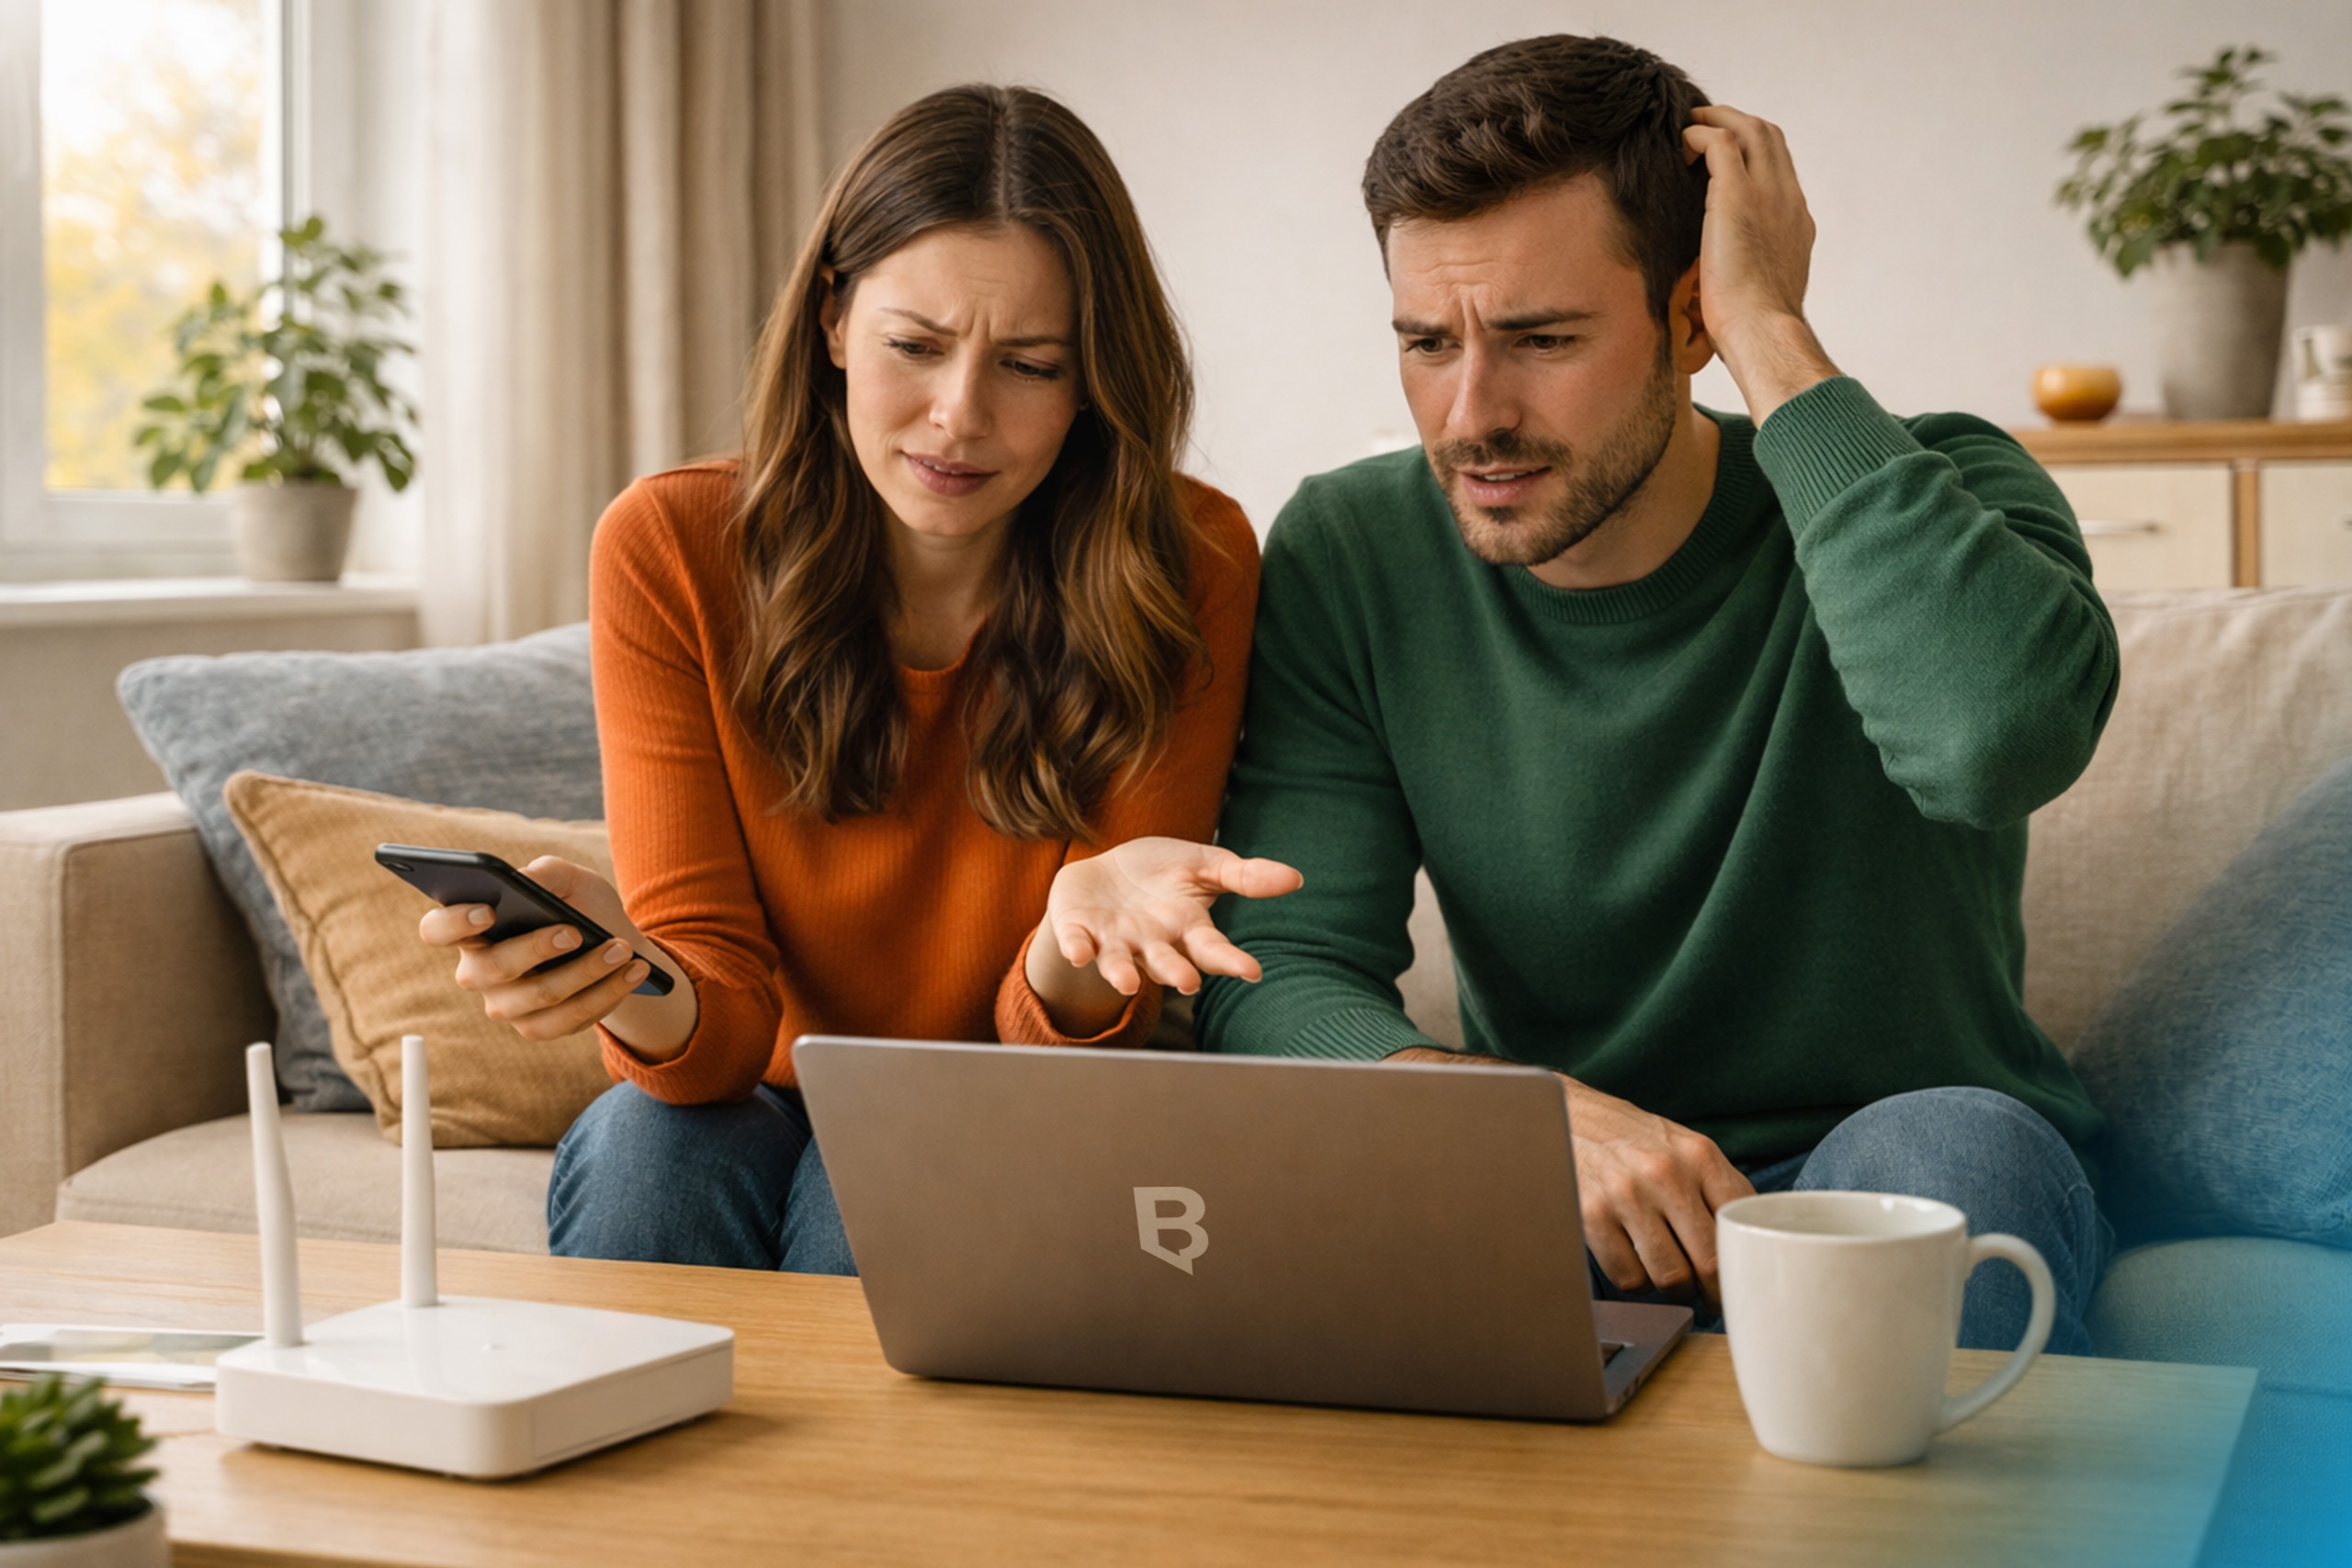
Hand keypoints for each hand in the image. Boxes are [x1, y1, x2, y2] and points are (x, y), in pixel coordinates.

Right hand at [416, 857, 659, 1042]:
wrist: (615, 944)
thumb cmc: (579, 906)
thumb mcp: (571, 880)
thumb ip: (548, 872)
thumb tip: (527, 879)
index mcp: (472, 928)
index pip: (436, 929)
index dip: (454, 922)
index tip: (489, 910)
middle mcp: (479, 971)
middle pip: (492, 968)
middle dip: (537, 949)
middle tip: (576, 932)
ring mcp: (505, 1004)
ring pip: (539, 995)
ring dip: (587, 972)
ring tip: (622, 950)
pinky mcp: (537, 1026)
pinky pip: (567, 1020)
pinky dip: (606, 994)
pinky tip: (634, 972)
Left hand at [1026, 837, 1301, 1035]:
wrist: (1104, 874)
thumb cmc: (1161, 873)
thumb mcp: (1204, 866)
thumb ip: (1244, 876)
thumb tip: (1296, 878)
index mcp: (1185, 928)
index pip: (1212, 947)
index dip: (1231, 960)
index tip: (1252, 971)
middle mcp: (1151, 942)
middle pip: (1166, 962)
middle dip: (1176, 972)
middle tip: (1189, 983)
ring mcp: (1114, 940)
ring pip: (1120, 963)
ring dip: (1122, 974)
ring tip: (1128, 984)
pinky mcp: (1079, 931)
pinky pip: (1077, 943)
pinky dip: (1077, 949)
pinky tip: (1079, 954)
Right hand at [1564, 1078, 1753, 1307]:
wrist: (1571, 1115)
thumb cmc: (1637, 1141)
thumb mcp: (1687, 1149)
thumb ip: (1721, 1190)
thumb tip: (1755, 1247)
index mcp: (1699, 1156)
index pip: (1739, 1228)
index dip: (1743, 1267)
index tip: (1739, 1282)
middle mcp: (1664, 1173)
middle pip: (1708, 1262)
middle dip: (1712, 1290)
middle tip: (1707, 1294)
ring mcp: (1625, 1194)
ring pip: (1670, 1278)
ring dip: (1673, 1288)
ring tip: (1669, 1275)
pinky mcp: (1591, 1215)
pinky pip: (1629, 1278)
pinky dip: (1636, 1281)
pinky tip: (1635, 1261)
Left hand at [1680, 104, 1839, 422]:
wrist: (1763, 333)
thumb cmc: (1754, 329)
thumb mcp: (1758, 293)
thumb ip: (1747, 274)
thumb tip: (1719, 284)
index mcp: (1796, 223)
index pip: (1780, 170)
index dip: (1752, 155)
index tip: (1724, 159)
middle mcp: (1788, 200)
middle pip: (1771, 138)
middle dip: (1737, 122)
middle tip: (1704, 125)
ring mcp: (1768, 194)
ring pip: (1751, 129)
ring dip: (1718, 119)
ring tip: (1689, 124)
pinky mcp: (1738, 195)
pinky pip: (1720, 141)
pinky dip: (1699, 135)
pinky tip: (1679, 147)